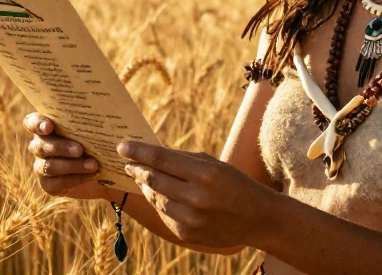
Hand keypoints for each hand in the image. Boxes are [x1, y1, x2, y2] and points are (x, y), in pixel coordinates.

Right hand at [24, 112, 103, 199]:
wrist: (103, 168)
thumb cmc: (98, 140)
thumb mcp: (98, 129)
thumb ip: (99, 126)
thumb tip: (113, 138)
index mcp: (46, 127)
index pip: (31, 122)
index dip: (37, 124)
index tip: (49, 126)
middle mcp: (40, 146)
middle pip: (42, 145)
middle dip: (61, 147)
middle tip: (80, 149)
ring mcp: (42, 166)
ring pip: (50, 166)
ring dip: (73, 165)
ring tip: (93, 164)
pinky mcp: (49, 185)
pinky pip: (58, 183)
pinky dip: (76, 178)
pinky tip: (92, 175)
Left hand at [117, 141, 273, 248]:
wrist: (259, 219)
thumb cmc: (236, 185)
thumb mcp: (215, 165)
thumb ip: (184, 160)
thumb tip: (152, 154)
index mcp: (205, 174)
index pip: (162, 159)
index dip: (139, 152)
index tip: (122, 146)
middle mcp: (196, 198)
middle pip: (154, 180)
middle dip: (138, 169)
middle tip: (128, 162)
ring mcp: (191, 219)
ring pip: (156, 199)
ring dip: (147, 187)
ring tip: (143, 178)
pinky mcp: (187, 235)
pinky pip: (165, 215)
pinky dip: (160, 203)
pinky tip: (160, 195)